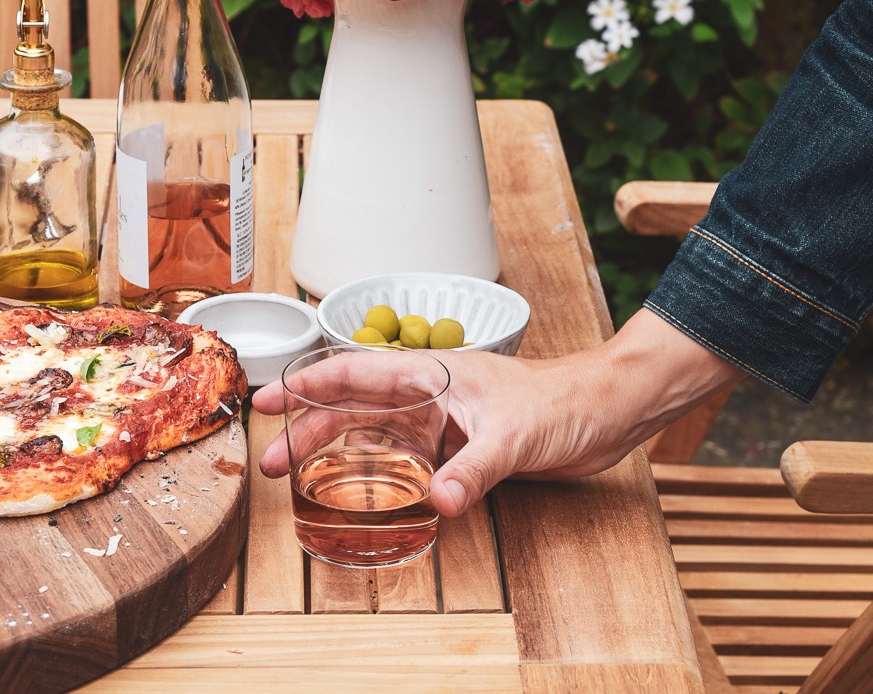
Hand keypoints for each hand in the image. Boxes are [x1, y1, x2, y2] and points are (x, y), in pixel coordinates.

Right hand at [251, 307, 744, 517]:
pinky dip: (383, 479)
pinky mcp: (464, 449)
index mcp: (432, 374)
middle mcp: (431, 396)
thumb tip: (438, 501)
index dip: (307, 384)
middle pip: (356, 409)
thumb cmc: (563, 401)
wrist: (605, 412)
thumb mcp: (514, 435)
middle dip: (310, 430)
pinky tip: (369, 499)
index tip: (267, 401)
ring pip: (378, 437)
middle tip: (274, 462)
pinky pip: (410, 464)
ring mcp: (445, 422)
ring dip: (341, 456)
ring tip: (305, 481)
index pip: (355, 372)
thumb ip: (474, 468)